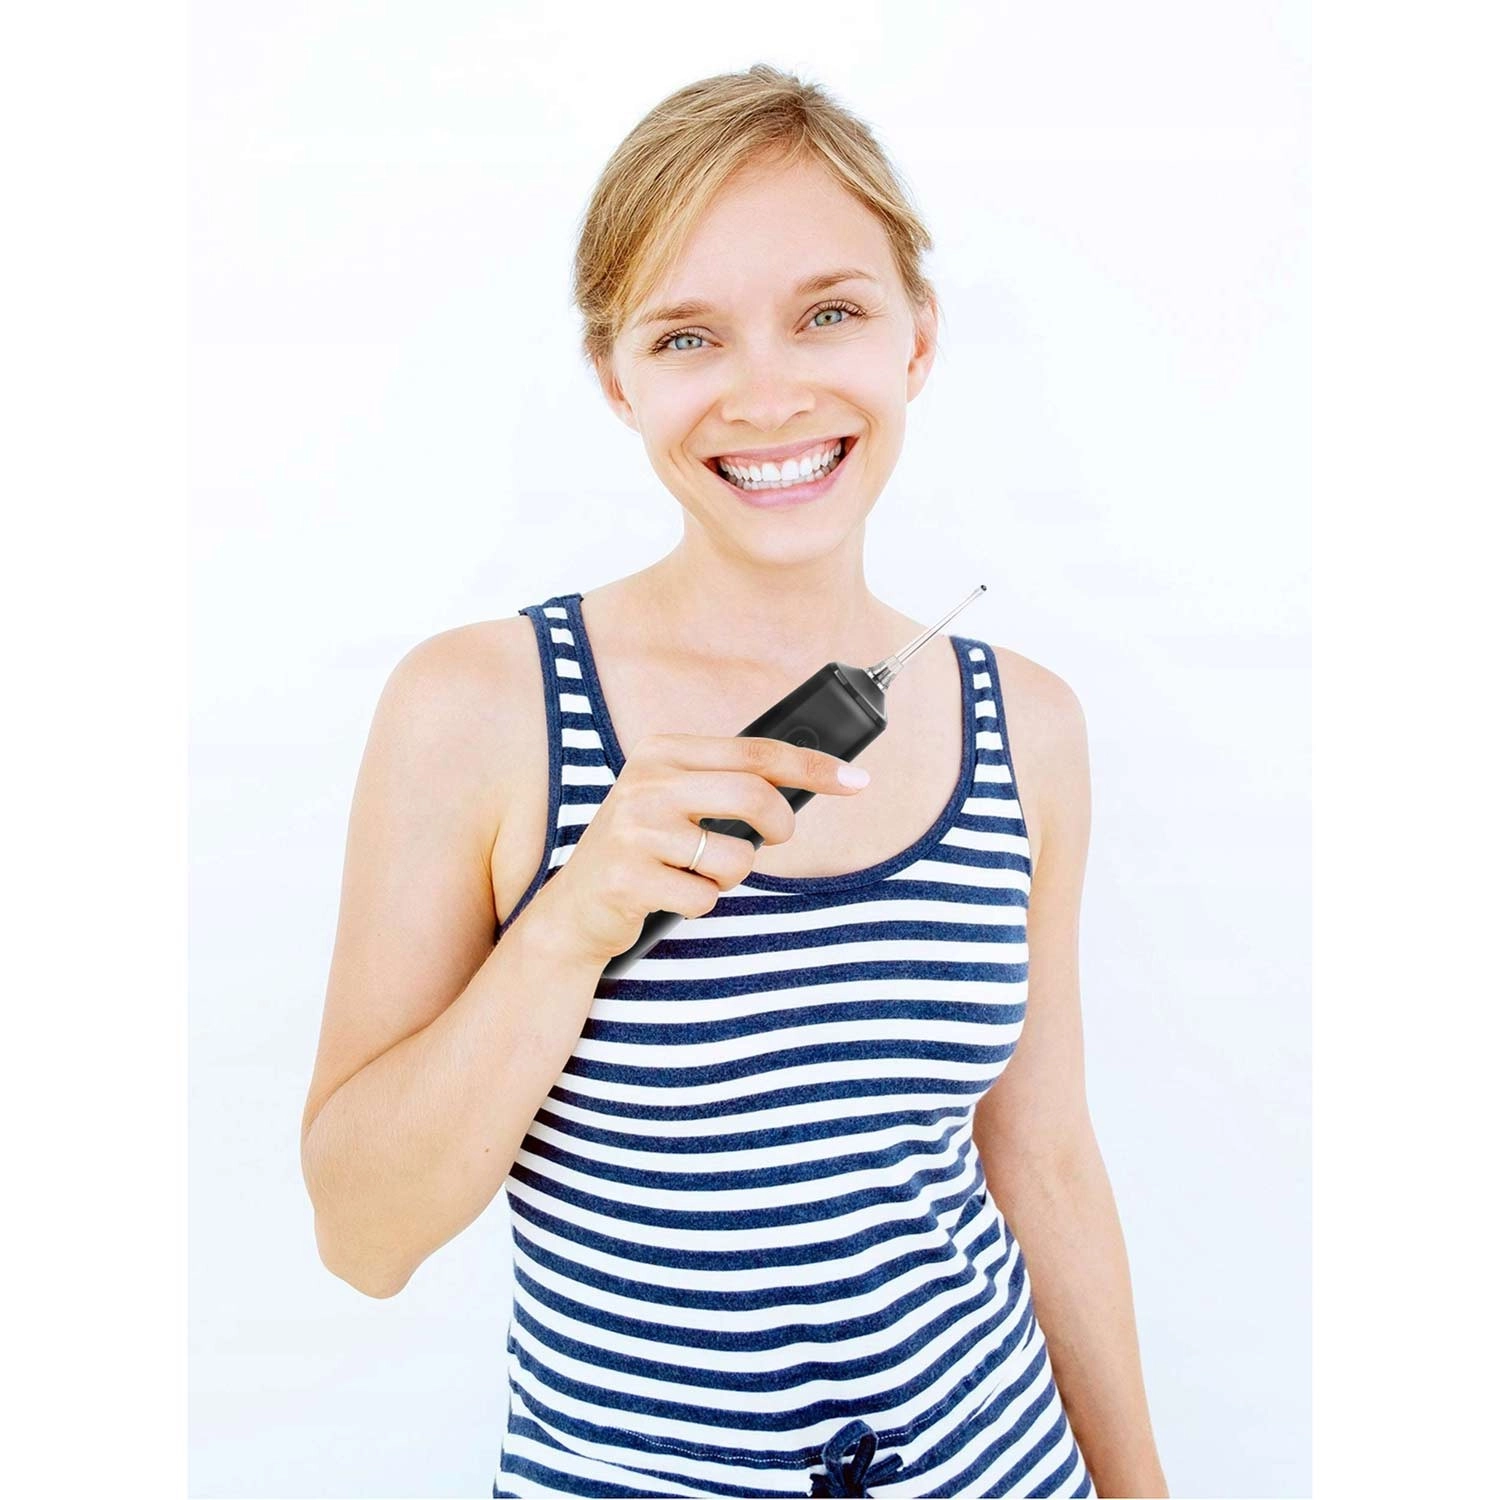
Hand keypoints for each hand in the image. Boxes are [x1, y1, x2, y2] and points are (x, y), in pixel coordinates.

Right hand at [537, 733, 868, 966]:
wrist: (575, 908)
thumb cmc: (643, 850)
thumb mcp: (676, 800)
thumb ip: (727, 782)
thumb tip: (805, 777)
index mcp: (662, 751)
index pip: (756, 752)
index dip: (812, 768)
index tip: (856, 780)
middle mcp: (645, 782)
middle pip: (754, 797)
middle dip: (779, 827)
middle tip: (774, 840)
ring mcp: (634, 829)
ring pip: (735, 857)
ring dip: (729, 876)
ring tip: (695, 873)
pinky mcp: (628, 877)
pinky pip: (705, 897)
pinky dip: (700, 904)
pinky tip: (668, 896)